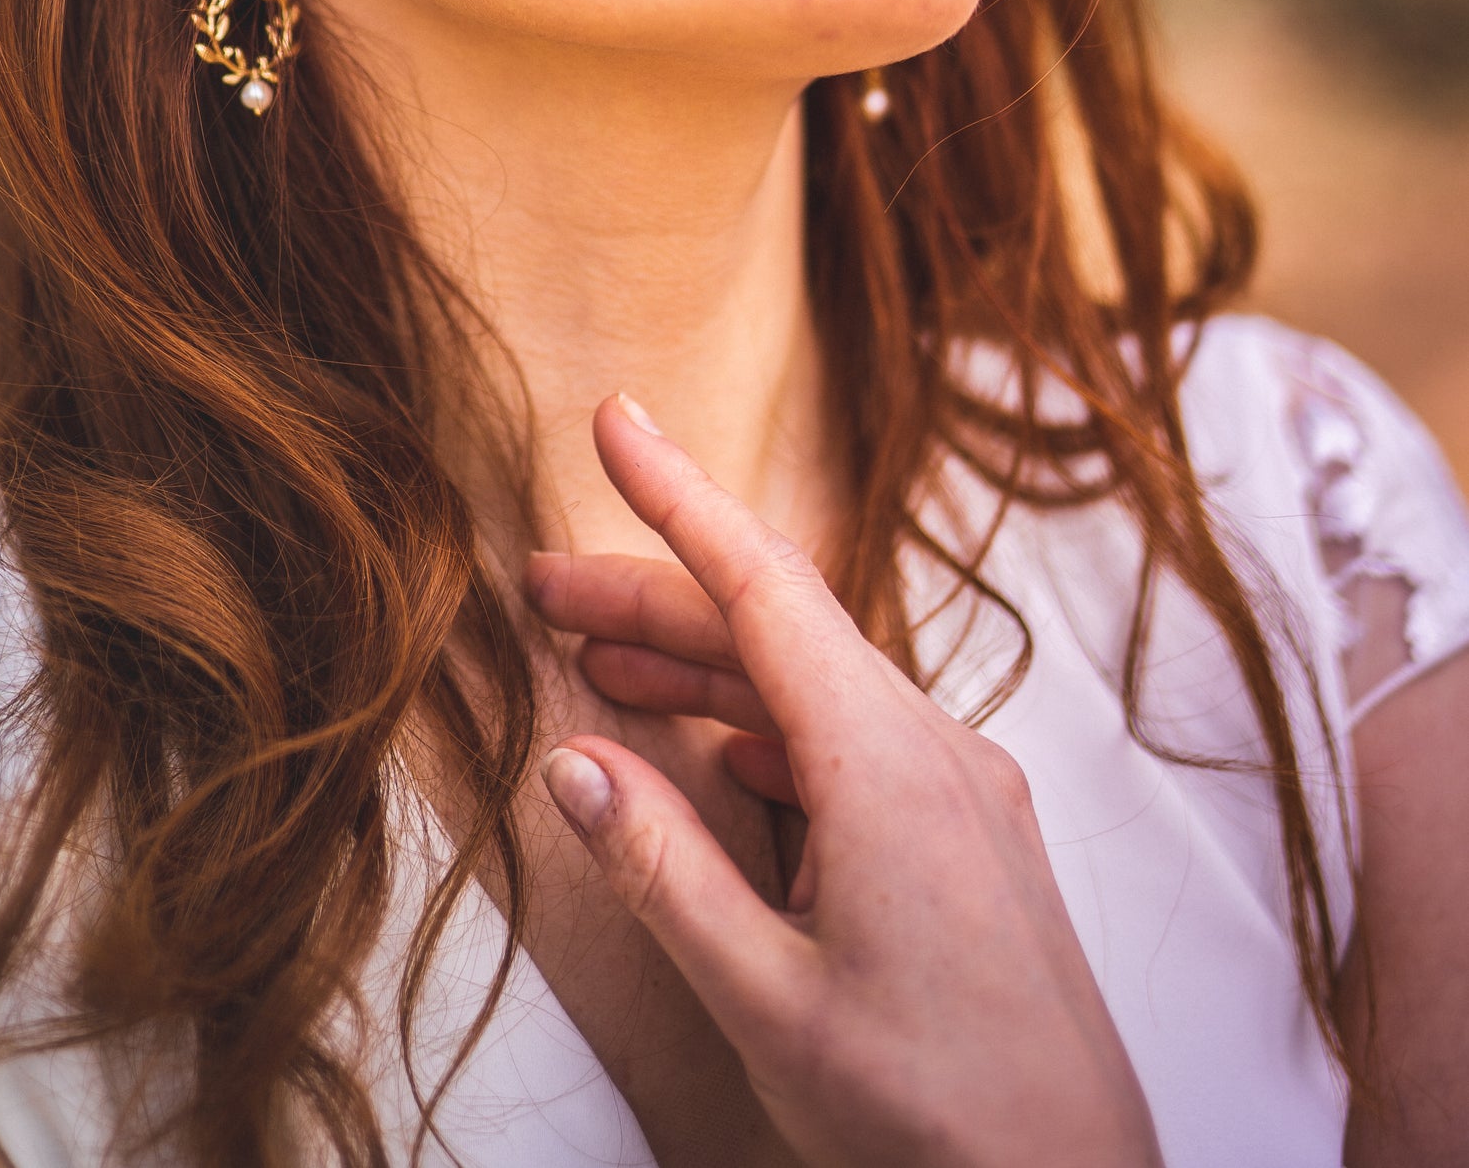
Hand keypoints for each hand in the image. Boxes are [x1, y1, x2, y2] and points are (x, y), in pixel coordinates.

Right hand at [526, 397, 1161, 1167]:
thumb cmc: (935, 1123)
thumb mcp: (769, 1004)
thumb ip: (664, 871)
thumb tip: (572, 762)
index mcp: (888, 766)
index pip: (764, 588)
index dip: (678, 497)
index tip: (617, 420)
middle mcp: (937, 753)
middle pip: (779, 631)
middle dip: (656, 598)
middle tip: (544, 586)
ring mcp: (965, 796)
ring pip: (816, 687)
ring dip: (708, 668)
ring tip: (599, 662)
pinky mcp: (975, 844)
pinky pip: (858, 743)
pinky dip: (768, 727)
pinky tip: (716, 748)